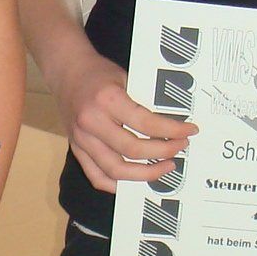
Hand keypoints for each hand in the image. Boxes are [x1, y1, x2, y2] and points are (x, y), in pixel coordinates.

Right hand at [56, 44, 195, 193]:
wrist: (66, 71)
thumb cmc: (99, 73)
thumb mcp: (127, 78)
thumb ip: (144, 102)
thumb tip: (173, 124)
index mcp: (107, 100)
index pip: (146, 123)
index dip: (172, 130)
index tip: (189, 131)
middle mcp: (91, 122)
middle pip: (133, 150)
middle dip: (163, 152)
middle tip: (180, 148)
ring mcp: (81, 139)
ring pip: (115, 170)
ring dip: (145, 174)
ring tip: (164, 167)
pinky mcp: (76, 148)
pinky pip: (97, 176)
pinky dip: (117, 184)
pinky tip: (136, 181)